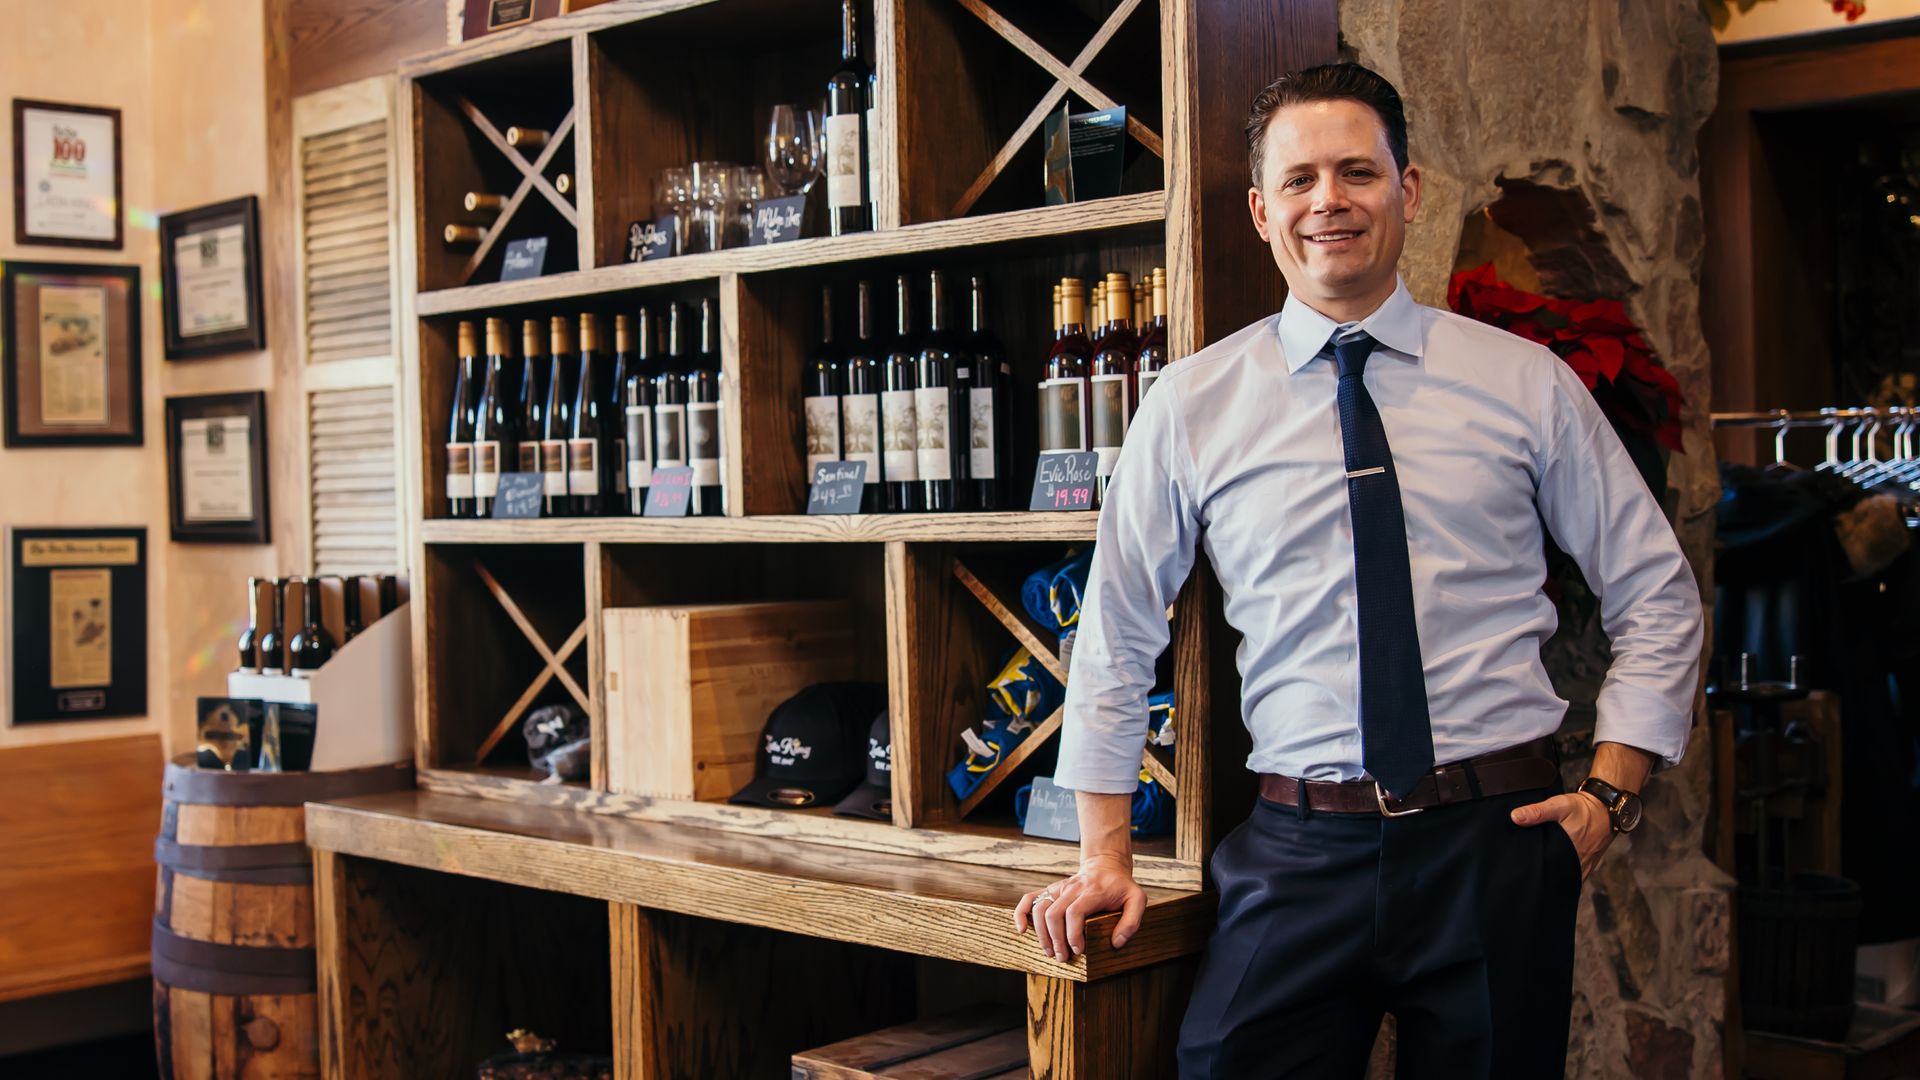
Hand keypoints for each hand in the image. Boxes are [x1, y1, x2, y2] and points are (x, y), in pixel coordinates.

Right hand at [1012, 855, 1145, 960]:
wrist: (1106, 865)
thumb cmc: (1121, 887)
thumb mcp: (1137, 900)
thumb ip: (1131, 922)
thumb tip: (1116, 943)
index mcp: (1092, 892)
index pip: (1074, 912)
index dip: (1072, 934)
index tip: (1078, 950)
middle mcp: (1072, 888)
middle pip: (1053, 913)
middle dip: (1056, 939)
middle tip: (1063, 957)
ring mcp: (1059, 888)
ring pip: (1040, 908)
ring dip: (1041, 933)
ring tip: (1050, 951)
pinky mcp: (1051, 890)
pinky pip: (1030, 898)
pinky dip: (1021, 913)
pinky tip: (1022, 930)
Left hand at [1510, 790, 1613, 880]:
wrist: (1606, 809)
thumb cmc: (1583, 809)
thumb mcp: (1558, 806)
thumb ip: (1537, 812)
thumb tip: (1515, 817)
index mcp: (1568, 851)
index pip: (1548, 870)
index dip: (1535, 873)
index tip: (1522, 871)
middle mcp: (1577, 863)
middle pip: (1557, 877)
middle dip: (1544, 877)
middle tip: (1527, 873)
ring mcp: (1584, 865)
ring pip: (1566, 878)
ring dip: (1555, 876)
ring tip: (1540, 873)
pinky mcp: (1588, 864)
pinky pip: (1575, 875)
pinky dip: (1565, 874)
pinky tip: (1555, 868)